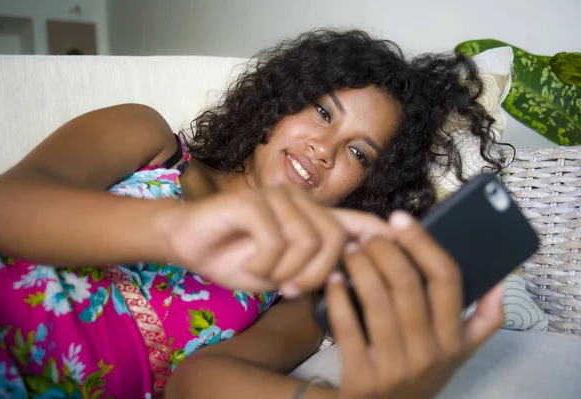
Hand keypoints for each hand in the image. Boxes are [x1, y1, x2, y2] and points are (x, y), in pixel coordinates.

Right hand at [164, 186, 390, 293]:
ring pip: (307, 239)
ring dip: (287, 271)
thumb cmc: (236, 259)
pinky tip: (251, 264)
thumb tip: (346, 273)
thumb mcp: (281, 274)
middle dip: (317, 273)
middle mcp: (299, 201)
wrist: (189, 244)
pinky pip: (275, 240)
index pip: (356, 221)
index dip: (381, 232)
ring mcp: (276, 197)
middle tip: (292, 290)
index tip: (402, 243)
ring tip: (268, 277)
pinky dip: (265, 264)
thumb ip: (311, 270)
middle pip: (334, 237)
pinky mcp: (252, 200)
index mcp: (311, 218)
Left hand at [326, 211, 504, 398]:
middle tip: (367, 236)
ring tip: (350, 250)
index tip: (399, 218)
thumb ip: (484, 320)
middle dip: (383, 250)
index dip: (422, 242)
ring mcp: (395, 367)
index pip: (447, 278)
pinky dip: (337, 297)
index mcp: (455, 340)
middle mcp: (430, 353)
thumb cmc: (421, 371)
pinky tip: (334, 279)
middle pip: (407, 283)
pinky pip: (347, 326)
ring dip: (359, 266)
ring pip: (376, 299)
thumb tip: (501, 281)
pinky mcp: (362, 377)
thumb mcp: (459, 353)